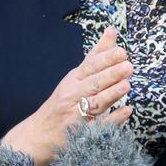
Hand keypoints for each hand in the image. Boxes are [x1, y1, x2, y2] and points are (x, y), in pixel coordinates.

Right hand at [0, 27, 131, 165]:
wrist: (38, 135)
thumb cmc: (62, 102)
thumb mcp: (75, 77)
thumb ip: (96, 55)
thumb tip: (112, 31)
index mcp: (73, 80)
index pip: (90, 67)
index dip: (105, 59)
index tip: (121, 51)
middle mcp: (73, 96)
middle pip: (93, 84)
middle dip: (110, 74)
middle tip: (128, 66)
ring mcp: (76, 115)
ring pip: (95, 103)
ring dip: (111, 94)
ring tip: (126, 85)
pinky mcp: (81, 134)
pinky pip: (98, 126)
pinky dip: (112, 120)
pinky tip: (126, 111)